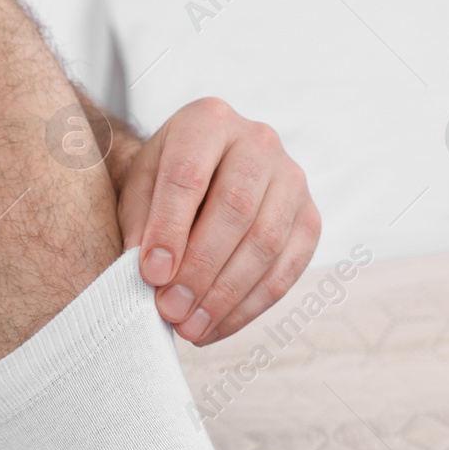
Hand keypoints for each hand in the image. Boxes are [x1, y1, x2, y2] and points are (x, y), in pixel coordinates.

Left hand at [116, 97, 319, 344]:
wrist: (202, 170)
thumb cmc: (163, 182)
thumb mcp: (138, 188)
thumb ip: (139, 223)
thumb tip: (152, 274)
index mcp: (207, 121)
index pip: (189, 175)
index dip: (170, 229)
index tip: (151, 275)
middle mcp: (258, 141)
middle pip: (235, 209)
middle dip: (200, 269)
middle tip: (169, 311)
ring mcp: (292, 178)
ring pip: (266, 241)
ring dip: (226, 295)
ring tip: (189, 328)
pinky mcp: (310, 216)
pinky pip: (288, 267)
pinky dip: (250, 306)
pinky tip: (216, 327)